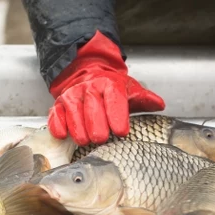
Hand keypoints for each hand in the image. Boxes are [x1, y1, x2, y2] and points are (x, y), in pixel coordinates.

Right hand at [48, 31, 164, 145]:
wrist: (86, 73)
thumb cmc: (109, 87)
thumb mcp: (129, 89)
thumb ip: (144, 99)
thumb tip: (159, 105)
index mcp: (109, 84)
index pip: (114, 99)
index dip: (117, 116)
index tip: (121, 131)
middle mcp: (88, 88)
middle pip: (92, 109)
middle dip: (97, 127)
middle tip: (101, 139)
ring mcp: (71, 96)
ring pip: (73, 114)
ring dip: (78, 130)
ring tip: (85, 141)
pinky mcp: (58, 105)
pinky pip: (56, 116)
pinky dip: (58, 126)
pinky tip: (64, 135)